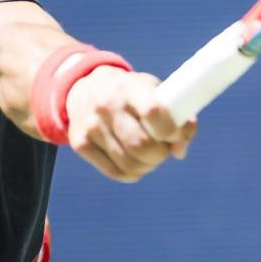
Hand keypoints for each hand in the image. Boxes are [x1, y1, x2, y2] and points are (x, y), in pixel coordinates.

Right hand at [64, 67, 197, 182]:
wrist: (85, 89)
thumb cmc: (131, 93)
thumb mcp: (153, 90)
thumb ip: (176, 116)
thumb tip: (179, 151)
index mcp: (130, 88)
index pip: (154, 112)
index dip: (171, 131)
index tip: (174, 134)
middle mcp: (107, 106)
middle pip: (142, 145)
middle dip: (160, 154)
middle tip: (163, 149)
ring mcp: (91, 126)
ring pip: (129, 164)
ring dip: (148, 166)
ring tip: (150, 156)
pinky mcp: (80, 144)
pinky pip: (114, 172)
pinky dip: (132, 173)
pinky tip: (136, 163)